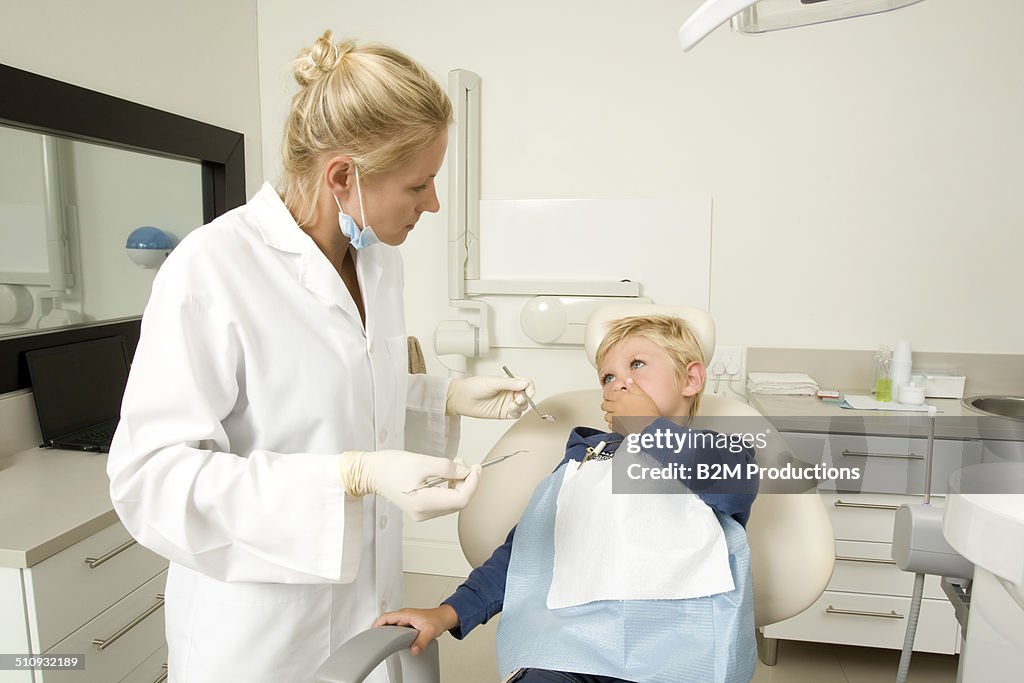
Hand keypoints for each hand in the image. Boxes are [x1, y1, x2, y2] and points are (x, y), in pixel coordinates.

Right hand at [338, 451, 480, 520]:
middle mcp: (424, 513)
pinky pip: (443, 501)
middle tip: (463, 463)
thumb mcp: (422, 461)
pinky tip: (445, 475)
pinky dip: (449, 487)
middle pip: (458, 502)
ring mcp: (422, 513)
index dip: (473, 483)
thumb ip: (447, 468)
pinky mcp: (420, 509)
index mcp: (424, 503)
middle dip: (466, 482)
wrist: (371, 472)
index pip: (461, 499)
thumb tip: (466, 472)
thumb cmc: (391, 465)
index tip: (476, 468)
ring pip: (452, 502)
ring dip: (458, 484)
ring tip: (453, 466)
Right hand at [373, 605, 458, 654]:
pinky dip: (391, 634)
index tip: (372, 632)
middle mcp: (404, 615)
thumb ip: (421, 641)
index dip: (377, 624)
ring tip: (381, 641)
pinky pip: (395, 628)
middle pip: (385, 620)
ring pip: (390, 624)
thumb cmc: (438, 619)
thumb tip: (413, 650)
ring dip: (385, 631)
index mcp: (405, 614)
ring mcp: (405, 619)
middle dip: (378, 629)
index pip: (386, 617)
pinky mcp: (408, 624)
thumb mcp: (430, 631)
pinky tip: (392, 641)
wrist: (444, 618)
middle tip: (375, 639)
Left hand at [446, 375, 534, 418]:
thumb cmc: (473, 387)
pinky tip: (509, 410)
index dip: (529, 387)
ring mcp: (507, 402)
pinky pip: (516, 414)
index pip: (526, 383)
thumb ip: (509, 383)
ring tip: (512, 405)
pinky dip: (516, 413)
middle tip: (518, 399)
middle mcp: (509, 391)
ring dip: (521, 406)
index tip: (527, 392)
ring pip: (523, 405)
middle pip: (527, 395)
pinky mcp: (504, 413)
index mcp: (508, 381)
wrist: (461, 399)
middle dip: (526, 398)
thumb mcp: (492, 382)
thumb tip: (524, 383)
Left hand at [601, 379, 658, 432]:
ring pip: (606, 416)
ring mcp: (616, 418)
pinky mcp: (617, 427)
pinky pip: (610, 425)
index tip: (609, 395)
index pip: (608, 394)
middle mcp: (616, 407)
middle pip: (604, 405)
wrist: (649, 425)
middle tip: (610, 404)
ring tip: (613, 414)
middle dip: (606, 404)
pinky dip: (612, 424)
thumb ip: (634, 386)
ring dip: (608, 414)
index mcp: (621, 397)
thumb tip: (628, 380)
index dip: (607, 395)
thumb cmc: (647, 411)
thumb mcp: (643, 394)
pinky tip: (617, 422)